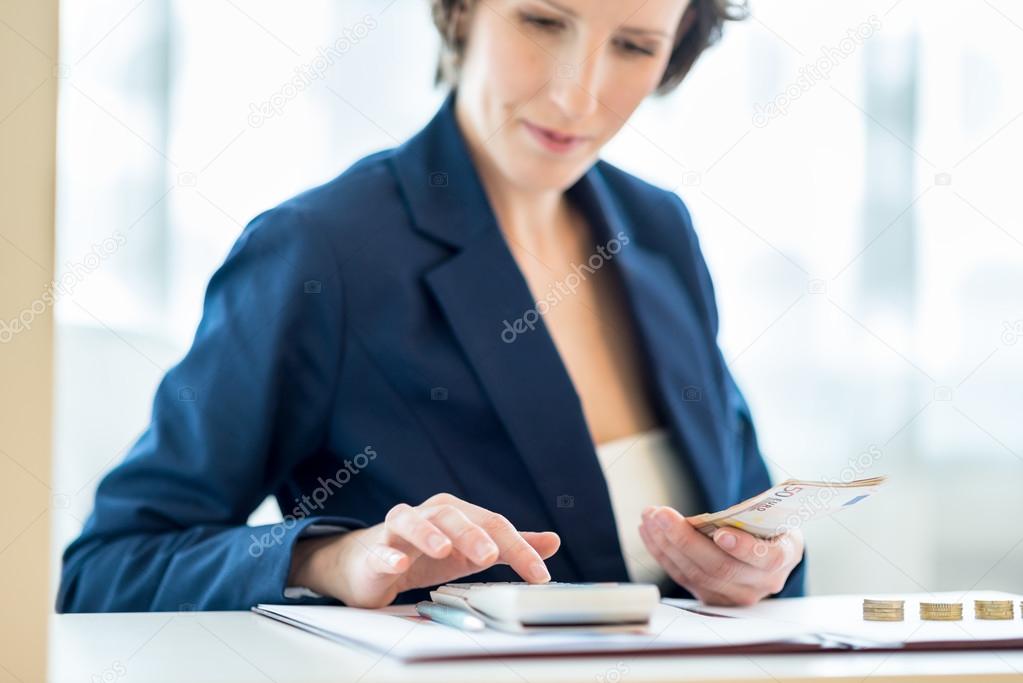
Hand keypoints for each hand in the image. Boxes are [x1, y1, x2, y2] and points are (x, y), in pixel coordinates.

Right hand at [288, 493, 560, 607]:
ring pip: (411, 521)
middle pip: (453, 516)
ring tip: (443, 549)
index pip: (493, 524)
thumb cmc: (426, 554)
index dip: (518, 548)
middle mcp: (429, 515)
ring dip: (428, 534)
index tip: (539, 575)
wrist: (370, 564)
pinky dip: (389, 554)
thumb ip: (509, 546)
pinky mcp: (374, 551)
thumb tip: (552, 542)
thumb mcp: (473, 551)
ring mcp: (398, 530)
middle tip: (489, 556)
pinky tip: (399, 563)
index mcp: (457, 514)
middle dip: (472, 534)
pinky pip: (380, 549)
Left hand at [639, 505, 802, 605]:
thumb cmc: (770, 526)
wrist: (770, 552)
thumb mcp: (774, 516)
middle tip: (660, 514)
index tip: (721, 534)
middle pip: (720, 567)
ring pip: (696, 574)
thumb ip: (753, 515)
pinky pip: (683, 577)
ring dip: (666, 544)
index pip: (766, 558)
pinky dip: (662, 553)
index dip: (743, 548)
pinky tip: (648, 531)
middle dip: (685, 539)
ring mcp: (734, 596)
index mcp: (782, 557)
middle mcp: (761, 583)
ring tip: (649, 517)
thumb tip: (716, 516)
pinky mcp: (711, 597)